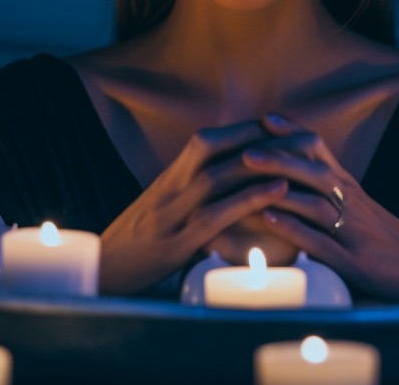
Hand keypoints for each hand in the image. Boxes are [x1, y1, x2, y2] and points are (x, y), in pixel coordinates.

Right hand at [98, 121, 291, 294]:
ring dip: (259, 166)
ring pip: (216, 179)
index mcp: (166, 180)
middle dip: (261, 141)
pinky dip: (247, 201)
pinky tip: (277, 193)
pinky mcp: (173, 245)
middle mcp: (166, 190)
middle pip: (216, 151)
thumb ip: (187, 192)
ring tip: (297, 159)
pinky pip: (213, 217)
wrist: (99, 274)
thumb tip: (225, 182)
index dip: (243, 129)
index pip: (206, 141)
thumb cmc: (134, 245)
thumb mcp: (159, 210)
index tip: (277, 125)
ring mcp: (168, 216)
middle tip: (300, 136)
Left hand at [248, 113, 398, 300]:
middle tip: (246, 148)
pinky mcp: (353, 262)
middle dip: (279, 156)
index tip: (265, 117)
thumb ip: (330, 193)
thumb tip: (294, 179)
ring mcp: (352, 232)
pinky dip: (293, 228)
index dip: (293, 134)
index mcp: (350, 190)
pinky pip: (319, 241)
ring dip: (279, 188)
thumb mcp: (359, 210)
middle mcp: (352, 204)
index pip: (321, 153)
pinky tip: (269, 219)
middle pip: (314, 172)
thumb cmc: (385, 241)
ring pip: (314, 202)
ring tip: (249, 175)